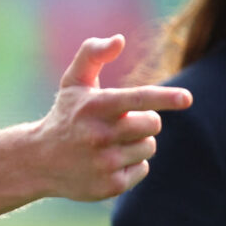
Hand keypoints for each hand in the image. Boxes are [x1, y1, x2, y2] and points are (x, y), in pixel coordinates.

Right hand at [36, 35, 191, 201]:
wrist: (38, 160)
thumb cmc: (66, 114)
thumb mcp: (73, 81)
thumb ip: (93, 53)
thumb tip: (119, 40)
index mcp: (94, 106)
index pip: (137, 99)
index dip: (165, 97)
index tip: (187, 98)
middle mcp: (99, 135)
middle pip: (152, 124)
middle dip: (144, 121)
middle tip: (122, 122)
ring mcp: (105, 163)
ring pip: (149, 147)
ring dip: (137, 143)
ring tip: (110, 143)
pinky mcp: (110, 185)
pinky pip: (143, 168)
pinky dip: (131, 164)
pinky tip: (108, 162)